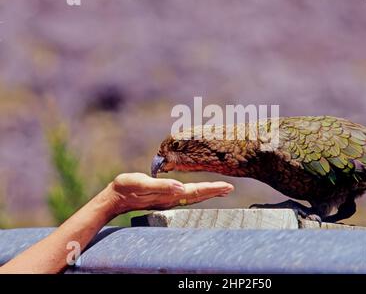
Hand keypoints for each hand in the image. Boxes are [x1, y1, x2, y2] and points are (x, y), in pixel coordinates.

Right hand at [103, 173, 233, 214]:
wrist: (115, 198)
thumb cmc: (127, 188)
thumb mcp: (142, 184)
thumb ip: (162, 186)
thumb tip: (181, 187)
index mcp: (170, 195)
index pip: (196, 191)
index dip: (212, 189)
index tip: (227, 186)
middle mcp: (172, 199)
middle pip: (198, 195)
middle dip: (215, 191)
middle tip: (230, 188)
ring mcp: (169, 199)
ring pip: (194, 196)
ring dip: (208, 193)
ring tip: (221, 190)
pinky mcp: (164, 197)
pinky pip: (186, 195)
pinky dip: (198, 192)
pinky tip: (200, 191)